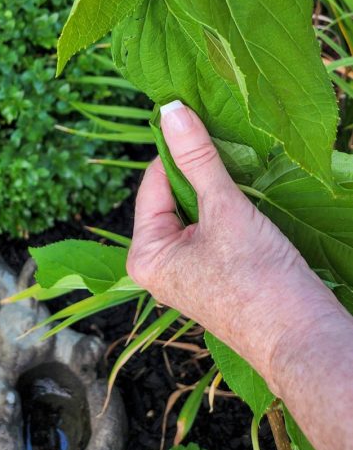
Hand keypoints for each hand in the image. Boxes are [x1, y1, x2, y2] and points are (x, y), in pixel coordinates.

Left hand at [127, 102, 340, 392]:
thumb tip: (170, 110)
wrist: (303, 339)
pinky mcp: (214, 277)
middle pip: (172, 196)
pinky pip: (212, 230)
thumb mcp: (224, 208)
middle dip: (198, 171)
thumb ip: (196, 157)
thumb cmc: (258, 280)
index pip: (153, 181)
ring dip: (216, 189)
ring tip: (240, 169)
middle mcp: (158, 266)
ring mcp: (187, 274)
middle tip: (225, 142)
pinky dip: (227, 210)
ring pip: (195, 211)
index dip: (178, 150)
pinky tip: (248, 197)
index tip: (200, 119)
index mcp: (145, 254)